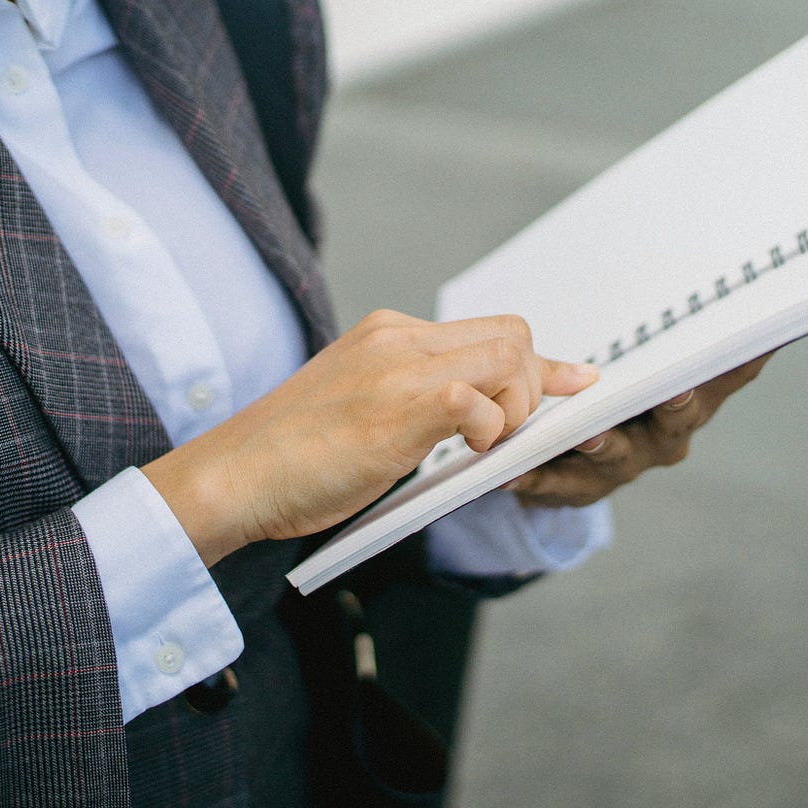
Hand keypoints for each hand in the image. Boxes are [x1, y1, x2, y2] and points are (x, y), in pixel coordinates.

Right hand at [142, 310, 598, 565]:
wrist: (231, 478)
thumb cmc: (289, 460)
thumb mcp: (358, 411)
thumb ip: (413, 398)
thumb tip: (471, 416)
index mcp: (386, 334)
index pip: (485, 330)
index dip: (536, 362)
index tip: (576, 378)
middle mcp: (396, 337)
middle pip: (512, 333)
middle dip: (532, 386)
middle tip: (506, 438)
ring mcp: (400, 365)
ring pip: (509, 356)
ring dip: (513, 411)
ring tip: (476, 450)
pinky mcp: (402, 403)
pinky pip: (481, 402)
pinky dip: (488, 434)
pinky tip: (459, 457)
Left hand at [507, 352, 772, 507]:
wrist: (575, 461)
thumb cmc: (621, 398)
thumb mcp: (647, 363)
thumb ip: (673, 328)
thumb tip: (724, 274)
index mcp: (690, 400)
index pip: (727, 377)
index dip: (743, 362)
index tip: (758, 342)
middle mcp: (665, 436)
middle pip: (677, 420)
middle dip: (678, 405)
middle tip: (677, 389)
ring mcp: (622, 466)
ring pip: (616, 455)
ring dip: (605, 443)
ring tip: (590, 433)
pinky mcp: (577, 488)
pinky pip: (556, 482)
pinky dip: (537, 475)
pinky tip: (516, 470)